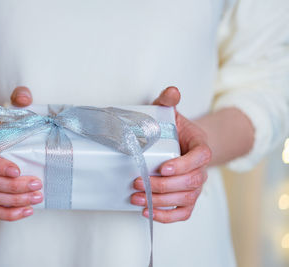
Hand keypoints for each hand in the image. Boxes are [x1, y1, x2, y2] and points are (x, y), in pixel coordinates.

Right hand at [0, 86, 42, 220]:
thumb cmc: (1, 126)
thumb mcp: (9, 110)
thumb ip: (17, 100)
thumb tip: (24, 96)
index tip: (18, 170)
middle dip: (12, 187)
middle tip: (38, 184)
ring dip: (14, 201)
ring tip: (38, 197)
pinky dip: (8, 214)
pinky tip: (28, 211)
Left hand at [130, 87, 210, 222]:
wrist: (180, 145)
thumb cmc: (173, 129)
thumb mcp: (170, 113)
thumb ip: (169, 102)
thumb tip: (172, 91)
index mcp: (200, 146)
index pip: (201, 158)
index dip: (184, 165)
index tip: (163, 167)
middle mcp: (201, 169)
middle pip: (191, 183)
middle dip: (164, 185)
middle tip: (139, 181)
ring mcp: (195, 186)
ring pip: (186, 199)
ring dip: (161, 201)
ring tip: (137, 198)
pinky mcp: (187, 198)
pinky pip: (183, 213)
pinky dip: (167, 216)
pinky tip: (147, 212)